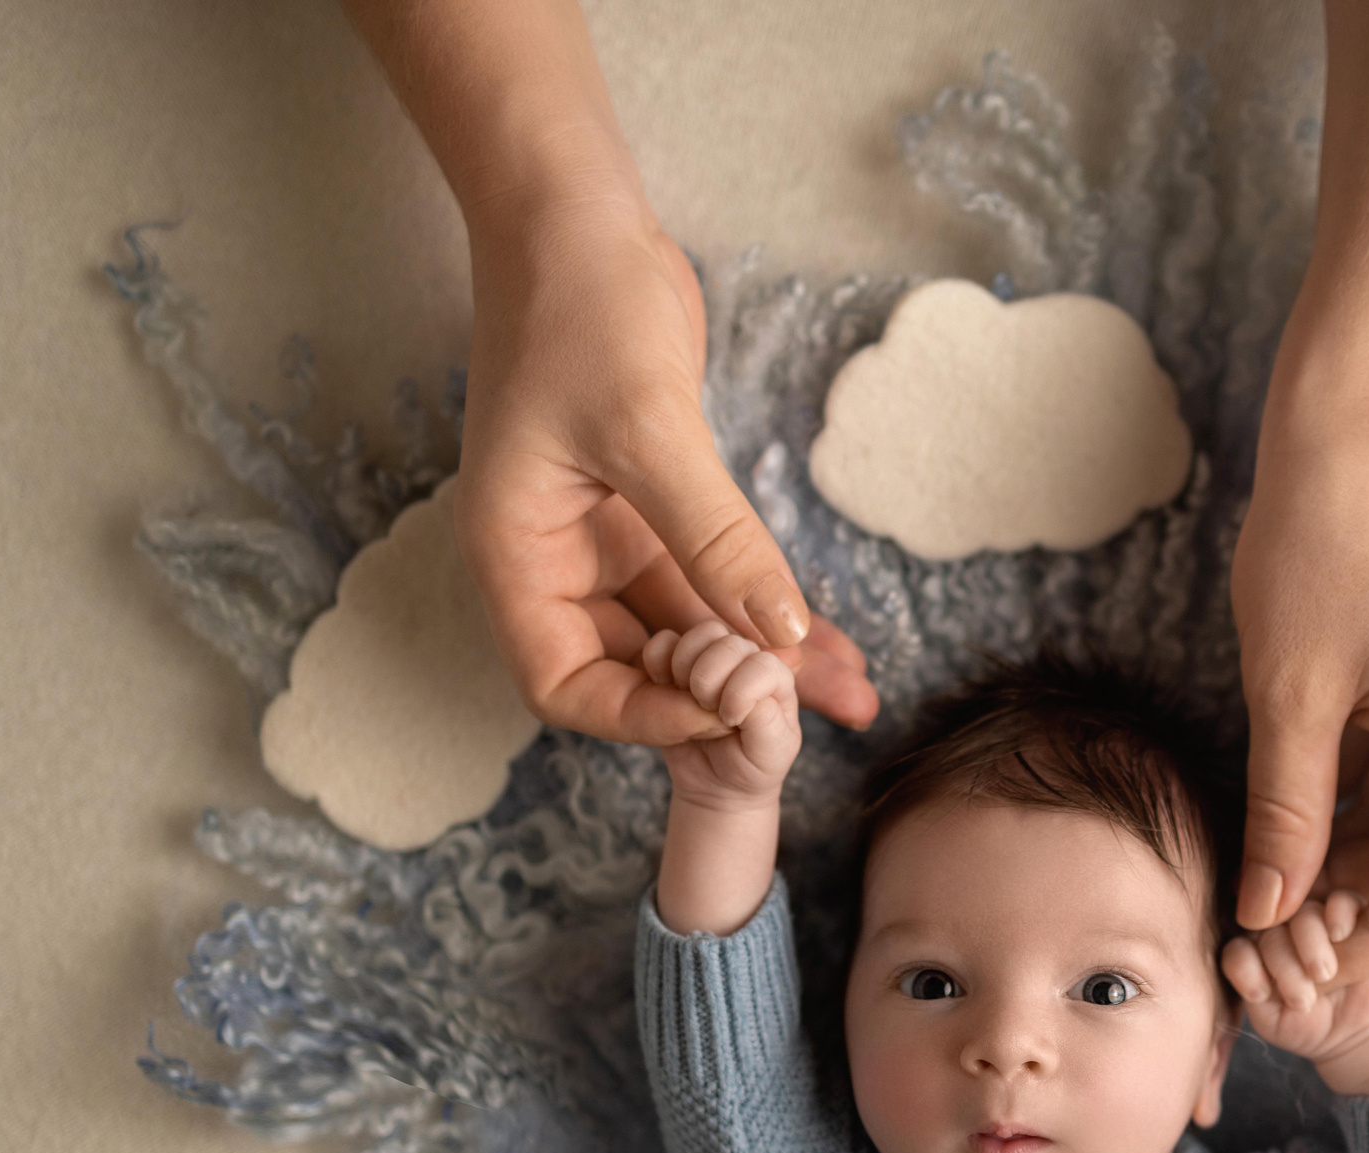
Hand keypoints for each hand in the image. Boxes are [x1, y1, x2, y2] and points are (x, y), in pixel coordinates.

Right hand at [457, 191, 879, 745]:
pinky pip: (710, 581)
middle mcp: (554, 559)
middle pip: (634, 668)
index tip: (725, 712)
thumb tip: (781, 635)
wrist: (581, 218)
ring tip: (851, 692)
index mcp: (517, 556)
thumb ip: (715, 538)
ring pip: (686, 628)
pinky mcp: (652, 508)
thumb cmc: (580, 308)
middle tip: (814, 720)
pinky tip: (829, 639)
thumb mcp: (648, 430)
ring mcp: (604, 536)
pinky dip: (763, 608)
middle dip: (722, 698)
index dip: (640, 713)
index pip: (564, 683)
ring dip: (760, 661)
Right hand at [644, 620, 800, 810]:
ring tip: (686, 698)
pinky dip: (657, 661)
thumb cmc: (752, 766)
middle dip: (710, 680)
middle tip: (706, 710)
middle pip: (727, 642)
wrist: (717, 784)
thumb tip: (745, 692)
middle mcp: (747, 662)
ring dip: (686, 667)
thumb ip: (766, 720)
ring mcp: (713, 660)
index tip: (730, 721)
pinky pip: (663, 643)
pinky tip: (663, 687)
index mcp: (776, 679)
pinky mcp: (678, 665)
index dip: (739, 691)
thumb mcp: (771, 753)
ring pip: (700, 635)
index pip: (761, 663)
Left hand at [1221, 893, 1368, 1064]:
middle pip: (1270, 929)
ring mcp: (1314, 917)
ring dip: (1311, 944)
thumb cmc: (1306, 1023)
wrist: (1353, 1030)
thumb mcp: (1271, 1018)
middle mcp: (1279, 928)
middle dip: (1283, 965)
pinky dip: (1338, 915)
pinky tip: (1339, 936)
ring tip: (1323, 975)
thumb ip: (1251, 989)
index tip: (1263, 997)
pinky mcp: (1351, 913)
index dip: (1246, 968)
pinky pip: (1340, 900)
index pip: (1238, 948)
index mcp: (1253, 950)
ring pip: (1302, 914)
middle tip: (1303, 998)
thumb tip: (1251, 959)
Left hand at [1229, 406, 1368, 988]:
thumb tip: (1269, 911)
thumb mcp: (1289, 693)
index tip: (1306, 958)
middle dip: (1359, 894)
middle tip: (1273, 919)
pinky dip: (1359, 795)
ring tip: (1272, 872)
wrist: (1353, 426)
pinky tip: (1294, 811)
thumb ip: (1285, 812)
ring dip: (1353, 846)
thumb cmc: (1319, 541)